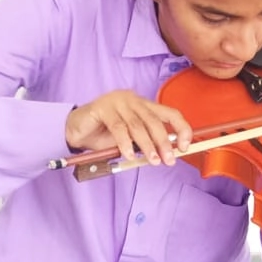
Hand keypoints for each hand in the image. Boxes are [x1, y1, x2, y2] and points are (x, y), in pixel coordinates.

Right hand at [65, 90, 192, 165]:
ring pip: (138, 125)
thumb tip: (167, 154)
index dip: (181, 129)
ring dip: (147, 145)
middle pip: (155, 121)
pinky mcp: (103, 107)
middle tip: (169, 160)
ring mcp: (118, 101)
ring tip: (153, 161)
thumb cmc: (104, 135)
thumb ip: (146, 142)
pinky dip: (125, 143)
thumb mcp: (130, 140)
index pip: (170, 113)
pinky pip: (119, 128)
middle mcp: (133, 100)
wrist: (76, 130)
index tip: (186, 146)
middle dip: (164, 142)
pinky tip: (128, 155)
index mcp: (144, 105)